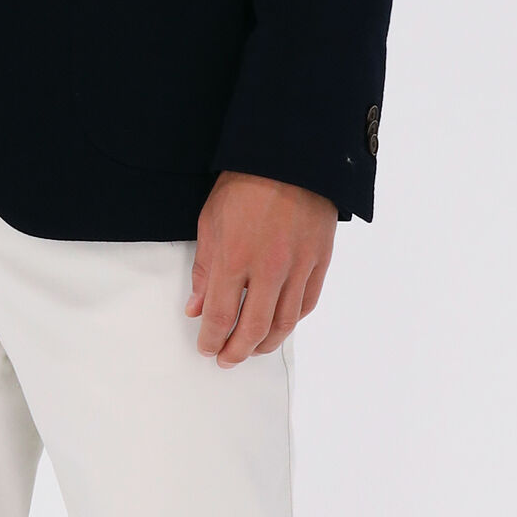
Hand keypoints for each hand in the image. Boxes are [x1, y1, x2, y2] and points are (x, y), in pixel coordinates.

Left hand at [186, 172, 336, 363]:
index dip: (212, 340)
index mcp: (235, 259)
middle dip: (237, 351)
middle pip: (253, 329)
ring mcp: (298, 267)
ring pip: (284, 323)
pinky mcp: (319, 261)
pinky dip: (292, 321)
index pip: (221, 317)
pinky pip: (307, 303)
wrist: (289, 158)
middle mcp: (268, 269)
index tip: (207, 347)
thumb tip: (197, 307)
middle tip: (227, 358)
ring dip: (266, 344)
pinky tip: (280, 325)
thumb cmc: (245, 185)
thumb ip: (205, 271)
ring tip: (253, 349)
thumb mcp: (211, 223)